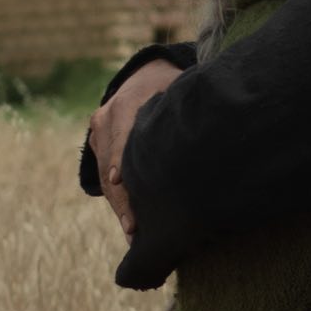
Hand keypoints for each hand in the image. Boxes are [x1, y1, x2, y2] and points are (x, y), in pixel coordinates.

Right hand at [92, 61, 181, 233]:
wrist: (146, 74)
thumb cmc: (173, 86)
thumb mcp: (180, 92)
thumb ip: (187, 115)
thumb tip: (214, 138)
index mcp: (127, 104)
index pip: (123, 139)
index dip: (122, 163)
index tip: (121, 184)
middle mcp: (106, 118)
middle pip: (111, 166)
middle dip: (123, 200)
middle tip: (134, 230)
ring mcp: (98, 132)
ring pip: (106, 178)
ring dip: (120, 207)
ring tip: (133, 235)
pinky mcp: (97, 144)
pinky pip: (104, 178)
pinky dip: (118, 201)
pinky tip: (130, 224)